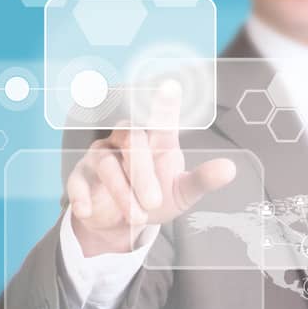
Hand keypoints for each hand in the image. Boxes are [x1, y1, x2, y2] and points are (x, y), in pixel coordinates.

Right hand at [65, 79, 235, 256]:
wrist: (124, 222)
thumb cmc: (155, 198)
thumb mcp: (183, 193)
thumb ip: (203, 180)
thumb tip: (231, 169)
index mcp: (156, 141)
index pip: (160, 119)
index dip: (164, 104)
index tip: (171, 86)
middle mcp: (127, 142)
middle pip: (132, 142)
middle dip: (142, 174)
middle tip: (154, 202)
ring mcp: (101, 156)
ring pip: (107, 164)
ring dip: (122, 192)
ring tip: (138, 216)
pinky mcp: (81, 175)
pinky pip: (77, 180)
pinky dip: (81, 195)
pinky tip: (88, 210)